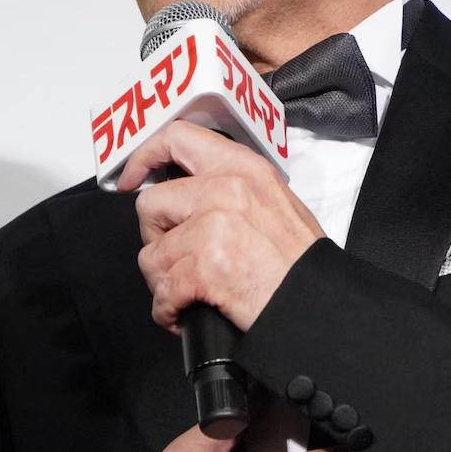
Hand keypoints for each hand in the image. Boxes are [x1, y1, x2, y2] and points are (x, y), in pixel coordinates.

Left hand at [119, 119, 323, 331]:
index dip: (145, 157)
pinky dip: (168, 310)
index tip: (133, 179)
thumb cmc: (300, 262)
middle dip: (156, 237)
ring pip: (151, 254)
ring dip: (164, 280)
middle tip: (177, 256)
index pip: (178, 138)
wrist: (317, 302)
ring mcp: (213, 226)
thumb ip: (233, 186)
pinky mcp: (204, 266)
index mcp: (244, 168)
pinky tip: (185, 314)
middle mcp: (226, 188)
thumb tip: (189, 191)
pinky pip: (161, 291)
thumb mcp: (275, 200)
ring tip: (188, 291)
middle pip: (151, 204)